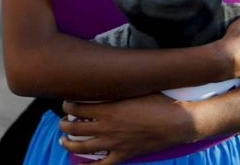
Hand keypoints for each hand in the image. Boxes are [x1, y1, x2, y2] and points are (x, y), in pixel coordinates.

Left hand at [59, 94, 198, 164]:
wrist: (177, 122)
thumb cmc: (159, 103)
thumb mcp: (136, 90)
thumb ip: (118, 89)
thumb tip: (108, 82)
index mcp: (109, 109)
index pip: (77, 107)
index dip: (67, 105)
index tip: (65, 103)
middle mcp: (107, 127)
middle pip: (75, 127)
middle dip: (64, 124)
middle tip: (62, 121)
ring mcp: (114, 143)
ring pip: (82, 147)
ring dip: (69, 143)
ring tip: (64, 140)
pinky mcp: (123, 155)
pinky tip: (83, 164)